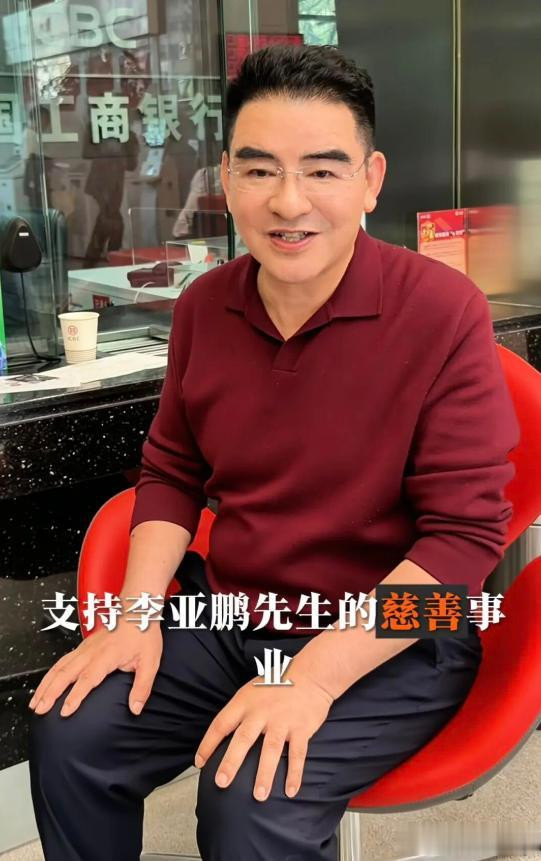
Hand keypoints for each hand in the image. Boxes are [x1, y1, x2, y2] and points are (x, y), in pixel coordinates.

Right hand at [28, 617, 162, 717]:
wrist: (138, 610)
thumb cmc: (144, 634)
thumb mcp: (150, 661)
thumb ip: (142, 686)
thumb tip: (135, 708)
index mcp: (107, 655)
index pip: (88, 678)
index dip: (75, 695)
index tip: (65, 711)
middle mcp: (92, 651)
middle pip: (66, 673)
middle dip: (51, 692)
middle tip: (40, 710)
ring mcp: (85, 648)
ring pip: (60, 667)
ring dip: (46, 684)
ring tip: (35, 703)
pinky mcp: (82, 647)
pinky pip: (62, 661)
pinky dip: (50, 674)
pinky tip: (45, 685)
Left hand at [194, 669, 333, 801]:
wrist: (311, 674)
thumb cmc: (278, 683)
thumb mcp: (252, 690)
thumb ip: (240, 711)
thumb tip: (225, 735)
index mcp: (245, 702)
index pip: (221, 724)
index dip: (208, 744)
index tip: (199, 763)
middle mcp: (262, 712)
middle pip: (243, 738)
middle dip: (231, 762)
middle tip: (221, 782)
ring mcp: (282, 721)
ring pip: (271, 750)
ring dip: (265, 774)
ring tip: (259, 795)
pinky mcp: (302, 728)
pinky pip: (298, 754)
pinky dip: (295, 774)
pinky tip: (291, 791)